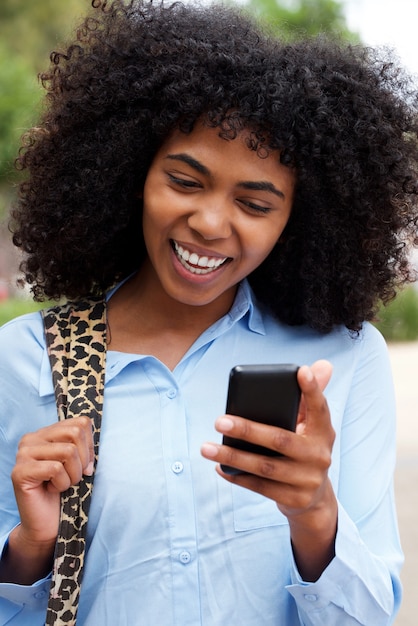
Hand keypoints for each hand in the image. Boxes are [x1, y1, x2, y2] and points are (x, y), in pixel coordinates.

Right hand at [11, 416, 93, 545]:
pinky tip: (52, 490)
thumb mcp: (78, 462)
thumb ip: (82, 443)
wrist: (47, 524)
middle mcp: (31, 438)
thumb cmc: (65, 491)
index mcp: (45, 432)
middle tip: (74, 477)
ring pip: (68, 451)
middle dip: (83, 459)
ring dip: (73, 474)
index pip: (80, 423)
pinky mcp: (20, 471)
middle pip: (75, 433)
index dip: (90, 447)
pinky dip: (62, 484)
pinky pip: (56, 469)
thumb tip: (91, 433)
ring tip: (62, 484)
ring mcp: (23, 454)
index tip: (85, 465)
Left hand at [201, 360, 336, 579]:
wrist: (315, 498)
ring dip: (232, 456)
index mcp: (324, 431)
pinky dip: (237, 476)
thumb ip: (309, 397)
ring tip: (206, 447)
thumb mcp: (311, 426)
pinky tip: (219, 466)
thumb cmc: (304, 449)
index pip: (320, 408)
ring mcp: (307, 480)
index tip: (300, 371)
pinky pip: (259, 487)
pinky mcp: (293, 499)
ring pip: (264, 467)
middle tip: (218, 420)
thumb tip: (319, 365)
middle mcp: (320, 456)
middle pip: (280, 439)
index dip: (312, 390)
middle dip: (247, 430)